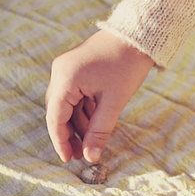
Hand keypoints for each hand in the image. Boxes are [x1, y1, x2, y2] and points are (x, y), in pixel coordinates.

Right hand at [46, 29, 154, 162]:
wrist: (139, 35)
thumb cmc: (127, 65)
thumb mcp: (114, 103)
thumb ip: (99, 131)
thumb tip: (91, 157)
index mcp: (65, 78)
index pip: (55, 117)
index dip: (61, 141)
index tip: (69, 160)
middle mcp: (61, 72)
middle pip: (58, 112)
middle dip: (70, 134)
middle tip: (82, 155)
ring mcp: (68, 69)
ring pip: (67, 106)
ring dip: (78, 124)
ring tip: (91, 143)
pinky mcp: (77, 69)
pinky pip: (75, 96)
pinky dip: (84, 111)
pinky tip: (95, 125)